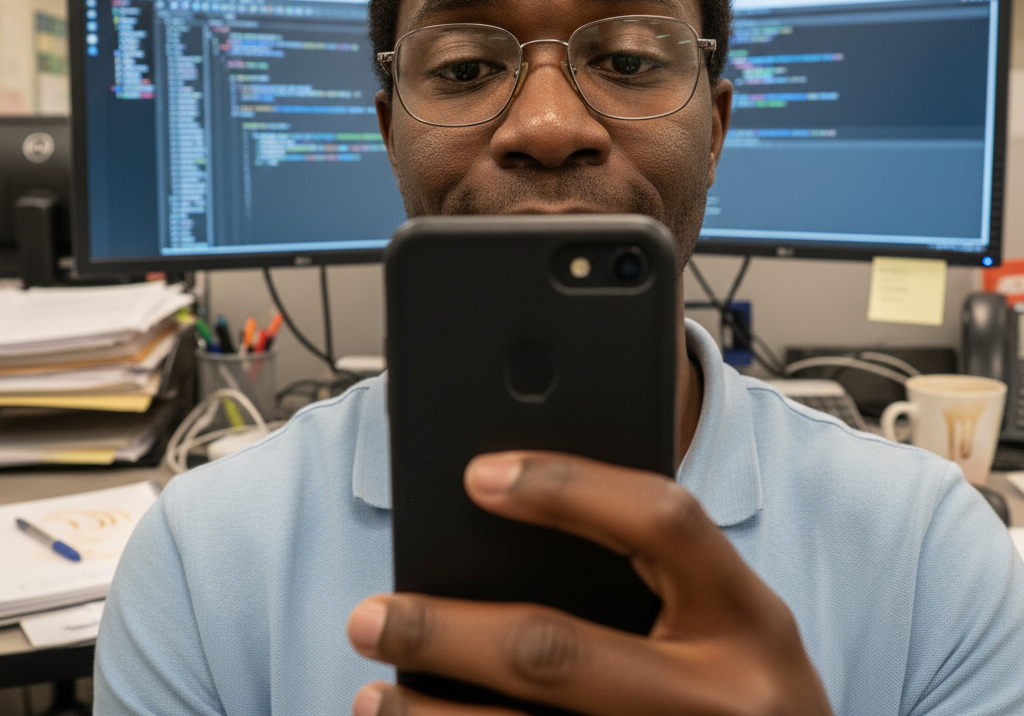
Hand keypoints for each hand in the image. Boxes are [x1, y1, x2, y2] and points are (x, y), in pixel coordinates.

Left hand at [348, 451, 832, 715]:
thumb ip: (657, 574)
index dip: (567, 488)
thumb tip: (511, 526)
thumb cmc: (754, 689)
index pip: (661, 520)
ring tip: (375, 697)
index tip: (478, 475)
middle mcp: (725, 697)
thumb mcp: (732, 620)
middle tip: (371, 615)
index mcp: (751, 617)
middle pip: (560, 651)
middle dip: (449, 632)